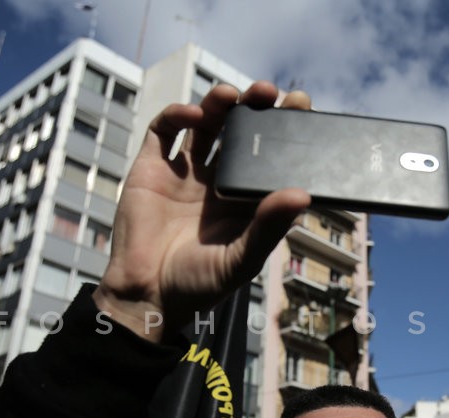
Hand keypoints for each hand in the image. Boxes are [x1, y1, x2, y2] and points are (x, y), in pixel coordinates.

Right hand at [93, 82, 311, 341]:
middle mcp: (218, 181)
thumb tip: (301, 194)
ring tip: (232, 95)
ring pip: (206, 124)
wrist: (146, 296)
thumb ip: (268, 228)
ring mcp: (185, 173)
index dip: (284, 129)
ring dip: (219, 104)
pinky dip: (178, 115)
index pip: (269, 156)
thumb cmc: (199, 285)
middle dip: (254, 108)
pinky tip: (194, 115)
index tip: (300, 105)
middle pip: (240, 132)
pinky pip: (165, 131)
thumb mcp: (241, 260)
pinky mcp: (152, 169)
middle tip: (268, 91)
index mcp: (245, 201)